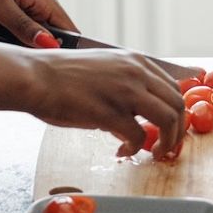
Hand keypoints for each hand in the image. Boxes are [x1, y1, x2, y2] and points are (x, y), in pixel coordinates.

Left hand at [0, 0, 76, 46]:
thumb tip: (50, 46)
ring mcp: (27, 6)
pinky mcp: (14, 9)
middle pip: (41, 40)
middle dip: (14, 46)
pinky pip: (10, 31)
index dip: (55, 50)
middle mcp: (41, 2)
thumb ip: (24, 27)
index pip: (69, 33)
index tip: (29, 59)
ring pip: (22, 38)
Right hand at [26, 49, 185, 157]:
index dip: (176, 112)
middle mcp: (136, 71)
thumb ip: (126, 89)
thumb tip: (136, 117)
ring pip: (168, 118)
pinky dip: (135, 148)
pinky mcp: (111, 111)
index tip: (171, 128)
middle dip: (177, 130)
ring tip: (155, 153)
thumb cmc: (61, 77)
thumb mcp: (104, 72)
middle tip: (167, 146)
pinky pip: (138, 136)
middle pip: (177, 104)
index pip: (173, 87)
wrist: (35, 76)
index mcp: (135, 60)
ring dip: (166, 141)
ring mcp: (125, 90)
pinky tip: (123, 151)